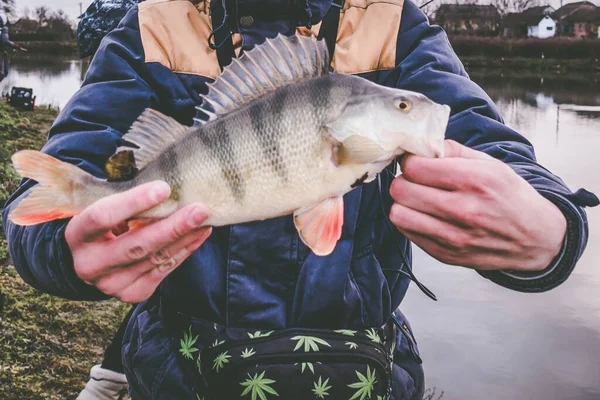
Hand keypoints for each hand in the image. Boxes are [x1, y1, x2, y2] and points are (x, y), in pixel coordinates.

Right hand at [65, 181, 211, 302]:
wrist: (87, 260)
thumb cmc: (101, 224)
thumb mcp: (100, 207)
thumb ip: (124, 198)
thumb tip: (166, 183)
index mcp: (77, 235)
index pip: (103, 217)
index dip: (134, 202)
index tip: (164, 188)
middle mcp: (90, 264)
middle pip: (136, 245)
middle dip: (172, 226)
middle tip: (200, 209)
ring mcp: (111, 284)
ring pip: (155, 259)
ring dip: (185, 237)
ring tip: (206, 219)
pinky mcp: (132, 294)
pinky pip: (165, 270)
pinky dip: (186, 250)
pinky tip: (200, 234)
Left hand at [390, 140, 566, 271]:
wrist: (535, 239)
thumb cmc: (511, 197)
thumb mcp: (491, 164)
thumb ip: (453, 151)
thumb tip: (422, 145)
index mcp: (474, 180)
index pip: (414, 167)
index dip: (411, 162)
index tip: (417, 162)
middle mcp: (462, 209)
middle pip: (400, 190)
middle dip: (404, 181)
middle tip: (416, 181)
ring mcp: (453, 236)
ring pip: (397, 214)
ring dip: (403, 203)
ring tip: (418, 199)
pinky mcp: (446, 254)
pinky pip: (407, 233)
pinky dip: (411, 221)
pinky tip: (426, 216)